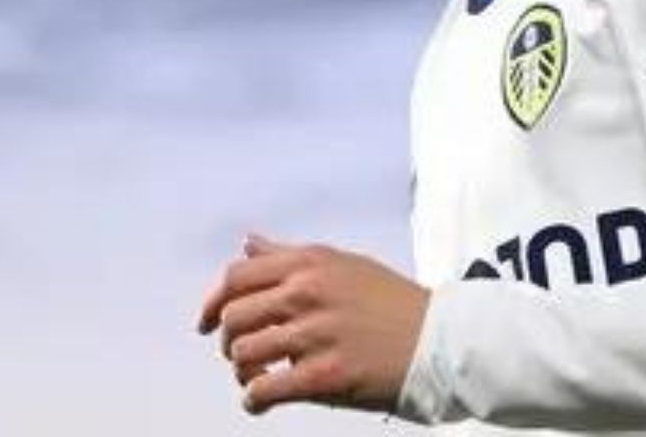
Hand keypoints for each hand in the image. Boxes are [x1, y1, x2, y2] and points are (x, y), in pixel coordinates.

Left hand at [196, 234, 430, 414]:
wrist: (441, 342)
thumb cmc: (393, 303)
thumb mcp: (343, 264)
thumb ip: (291, 256)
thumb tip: (250, 243)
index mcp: (310, 263)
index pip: (236, 277)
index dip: (211, 302)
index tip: (205, 322)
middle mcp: (308, 293)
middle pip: (233, 317)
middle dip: (228, 341)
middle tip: (241, 355)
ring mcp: (315, 335)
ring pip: (243, 354)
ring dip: (242, 372)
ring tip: (257, 379)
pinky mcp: (325, 376)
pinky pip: (264, 390)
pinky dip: (253, 400)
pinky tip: (261, 402)